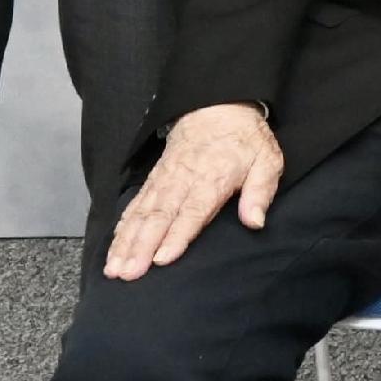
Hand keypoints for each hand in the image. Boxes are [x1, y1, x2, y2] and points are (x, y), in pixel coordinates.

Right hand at [106, 104, 283, 278]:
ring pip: (141, 214)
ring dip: (126, 242)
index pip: (192, 212)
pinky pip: (135, 204)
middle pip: (159, 217)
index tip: (162, 259)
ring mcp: (165, 180)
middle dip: (141, 247)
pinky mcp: (155, 179)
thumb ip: (261, 192)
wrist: (218, 107)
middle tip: (127, 273)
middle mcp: (183, 181)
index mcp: (213, 179)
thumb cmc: (245, 140)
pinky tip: (114, 246)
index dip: (177, 236)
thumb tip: (255, 221)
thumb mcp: (267, 160)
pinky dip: (123, 226)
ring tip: (114, 268)